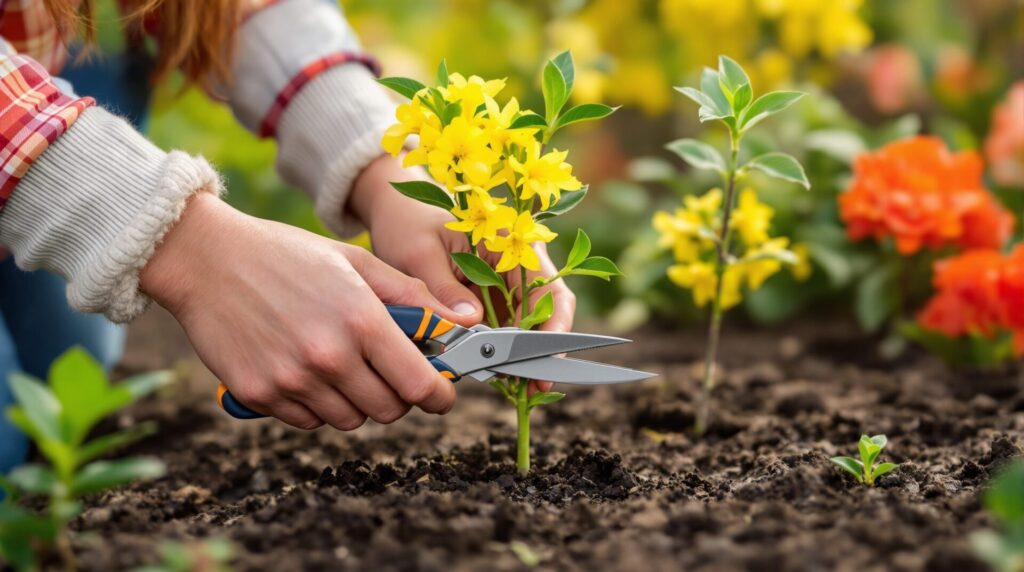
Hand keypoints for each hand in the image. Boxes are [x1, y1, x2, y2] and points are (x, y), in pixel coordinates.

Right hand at [140, 193, 466, 430]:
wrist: (205, 257)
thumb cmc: (287, 254)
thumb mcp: (356, 263)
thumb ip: (413, 297)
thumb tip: (464, 321)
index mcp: (360, 320)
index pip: (419, 385)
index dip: (439, 395)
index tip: (441, 393)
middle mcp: (329, 356)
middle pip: (390, 410)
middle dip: (398, 395)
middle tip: (386, 369)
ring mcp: (291, 380)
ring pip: (351, 420)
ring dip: (357, 400)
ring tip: (340, 362)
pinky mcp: (259, 395)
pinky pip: (309, 420)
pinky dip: (317, 404)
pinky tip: (304, 368)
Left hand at [349, 155, 576, 390]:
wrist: (395, 213)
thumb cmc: (407, 223)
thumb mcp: (419, 254)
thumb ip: (444, 289)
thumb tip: (472, 323)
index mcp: (509, 240)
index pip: (548, 287)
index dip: (554, 326)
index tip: (545, 358)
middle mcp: (516, 261)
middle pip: (544, 310)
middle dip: (538, 350)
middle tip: (531, 388)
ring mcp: (505, 280)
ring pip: (526, 323)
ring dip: (520, 354)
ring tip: (514, 386)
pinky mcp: (490, 296)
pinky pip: (504, 327)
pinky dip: (499, 350)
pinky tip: (490, 369)